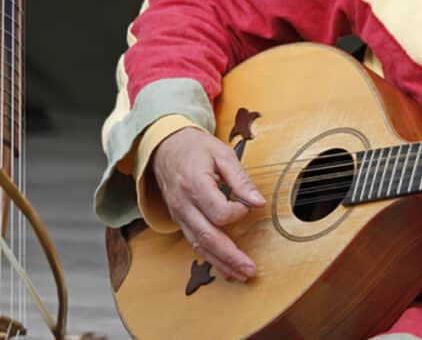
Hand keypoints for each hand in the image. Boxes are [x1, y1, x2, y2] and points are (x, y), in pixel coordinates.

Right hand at [150, 127, 265, 281]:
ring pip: (199, 245)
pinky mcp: (180, 220)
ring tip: (240, 274)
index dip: (237, 214)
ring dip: (221, 263)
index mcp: (195, 184)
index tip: (247, 206)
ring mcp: (179, 214)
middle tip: (250, 269)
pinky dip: (209, 257)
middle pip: (208, 237)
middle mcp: (184, 204)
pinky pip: (194, 242)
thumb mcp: (222, 154)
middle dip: (231, 256)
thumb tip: (257, 202)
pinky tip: (224, 267)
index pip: (219, 212)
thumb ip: (240, 179)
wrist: (164, 147)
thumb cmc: (194, 148)